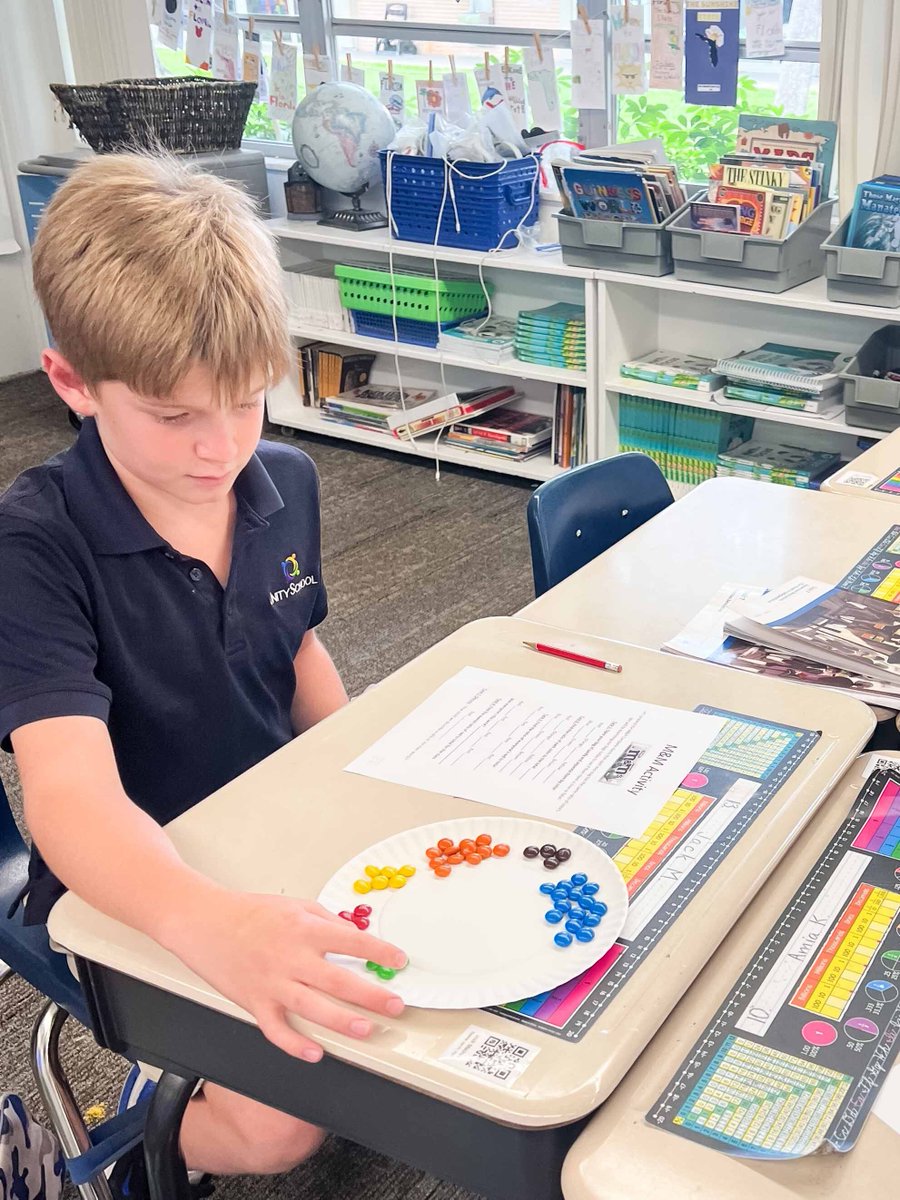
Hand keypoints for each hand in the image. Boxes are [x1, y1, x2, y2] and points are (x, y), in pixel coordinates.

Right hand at [164, 888, 407, 1060]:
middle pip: (338, 981)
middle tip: (396, 1005)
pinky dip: (295, 1045)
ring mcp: (272, 982)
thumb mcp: (296, 905)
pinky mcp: (254, 1002)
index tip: (399, 961)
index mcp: (304, 929)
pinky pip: (276, 1030)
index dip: (380, 953)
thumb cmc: (250, 912)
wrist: (205, 922)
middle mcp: (291, 957)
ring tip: (366, 1029)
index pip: (353, 942)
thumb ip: (327, 922)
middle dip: (372, 995)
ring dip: (342, 1021)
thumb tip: (356, 937)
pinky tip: (315, 1053)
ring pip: (312, 1008)